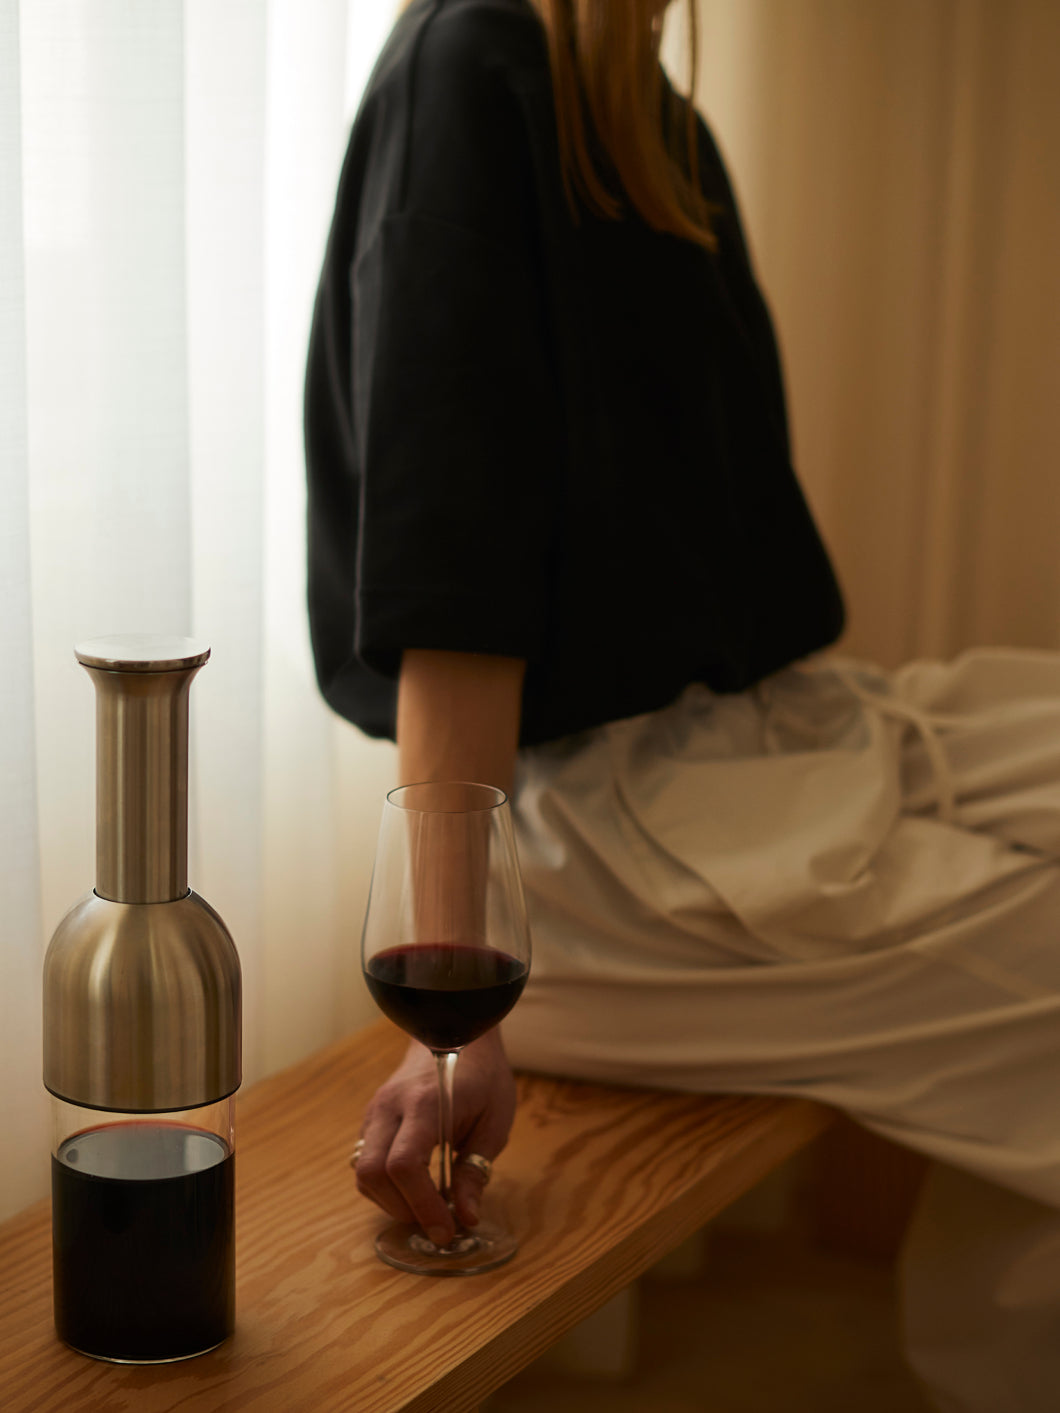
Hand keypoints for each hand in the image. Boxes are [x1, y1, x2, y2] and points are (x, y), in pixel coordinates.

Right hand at [353, 1029, 516, 1246]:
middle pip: (372, 1173)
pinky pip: (365, 1161)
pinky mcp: (372, 1117)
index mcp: (424, 1103)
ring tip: (427, 1206)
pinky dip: (385, 1186)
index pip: (404, 1165)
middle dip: (402, 1209)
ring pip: (362, 1172)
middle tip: (436, 1222)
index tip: (446, 1230)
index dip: (422, 1206)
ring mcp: (376, 1110)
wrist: (455, 1031)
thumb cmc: (483, 1074)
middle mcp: (390, 1106)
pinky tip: (414, 1187)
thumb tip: (466, 1218)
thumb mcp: (495, 1121)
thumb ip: (476, 1169)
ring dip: (391, 1201)